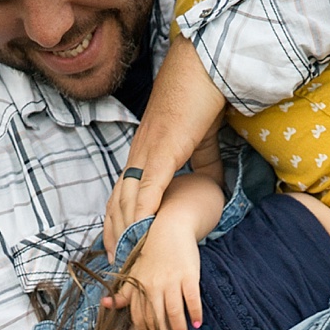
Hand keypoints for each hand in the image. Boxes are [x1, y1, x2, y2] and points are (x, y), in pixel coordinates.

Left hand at [102, 223, 202, 329]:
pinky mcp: (188, 276)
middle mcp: (153, 286)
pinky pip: (192, 299)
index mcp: (139, 287)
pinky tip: (197, 324)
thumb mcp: (134, 272)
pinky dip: (195, 313)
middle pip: (157, 320)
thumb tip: (106, 305)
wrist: (169, 228)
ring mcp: (171, 281)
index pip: (140, 318)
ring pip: (174, 313)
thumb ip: (124, 291)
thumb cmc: (151, 253)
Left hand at [103, 35, 225, 260]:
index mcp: (146, 151)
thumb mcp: (204, 140)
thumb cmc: (203, 96)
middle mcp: (140, 153)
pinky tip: (141, 233)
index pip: (125, 192)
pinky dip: (143, 212)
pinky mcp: (164, 149)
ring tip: (127, 258)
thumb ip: (205, 163)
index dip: (120, 220)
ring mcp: (148, 151)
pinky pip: (149, 187)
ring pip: (130, 199)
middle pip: (119, 201)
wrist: (205, 65)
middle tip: (117, 263)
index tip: (121, 245)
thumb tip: (213, 184)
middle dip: (115, 234)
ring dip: (127, 230)